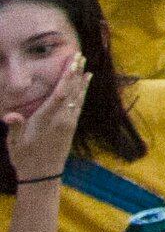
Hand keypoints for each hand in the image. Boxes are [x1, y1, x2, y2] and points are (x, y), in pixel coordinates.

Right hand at [5, 42, 85, 179]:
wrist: (42, 175)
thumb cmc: (24, 157)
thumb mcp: (14, 143)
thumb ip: (15, 126)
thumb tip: (10, 115)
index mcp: (46, 120)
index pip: (59, 94)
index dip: (67, 77)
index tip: (72, 62)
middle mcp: (61, 119)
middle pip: (71, 91)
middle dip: (76, 73)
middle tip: (80, 56)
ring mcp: (68, 123)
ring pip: (78, 97)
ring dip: (82, 81)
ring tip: (86, 66)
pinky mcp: (72, 127)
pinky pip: (79, 105)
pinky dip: (82, 93)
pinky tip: (85, 85)